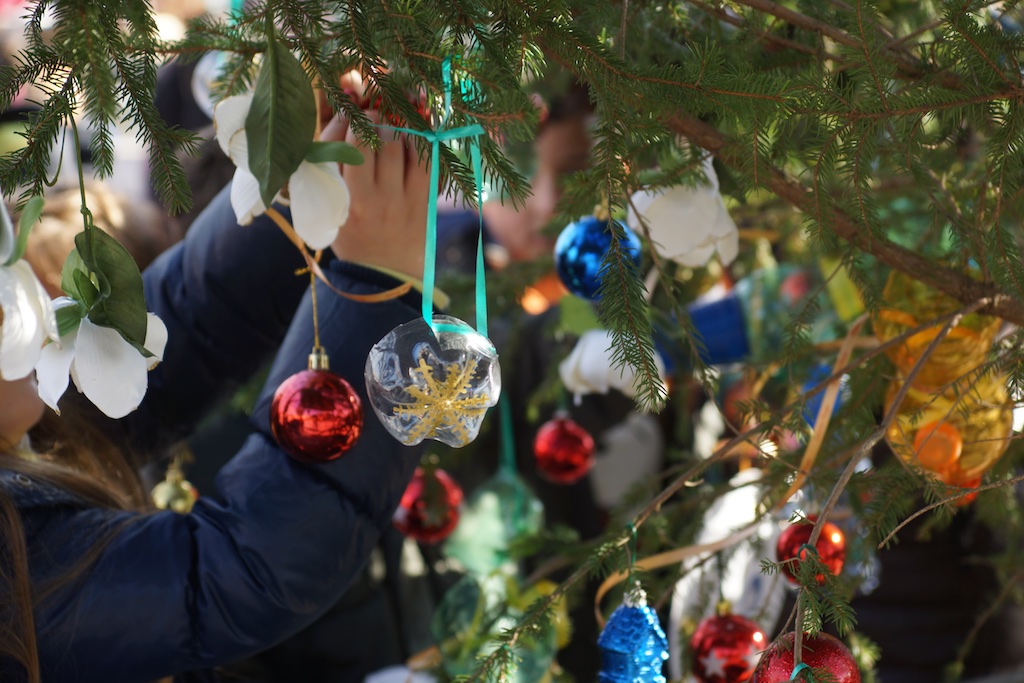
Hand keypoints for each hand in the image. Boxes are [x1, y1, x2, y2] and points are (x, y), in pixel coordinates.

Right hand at [321, 112, 429, 278]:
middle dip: (368, 120)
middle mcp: (370, 199)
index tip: (345, 116)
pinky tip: (410, 141)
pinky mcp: (423, 199)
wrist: (385, 272)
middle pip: (369, 140)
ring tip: (388, 126)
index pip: (337, 147)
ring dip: (392, 127)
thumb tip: (335, 127)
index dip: (341, 123)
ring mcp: (400, 199)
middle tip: (369, 117)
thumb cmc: (351, 236)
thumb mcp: (328, 211)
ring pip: (397, 145)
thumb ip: (325, 175)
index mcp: (341, 201)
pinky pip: (425, 160)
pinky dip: (418, 143)